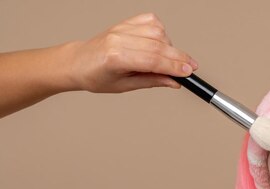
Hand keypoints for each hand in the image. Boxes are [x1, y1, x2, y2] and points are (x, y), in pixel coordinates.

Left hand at [67, 13, 197, 92]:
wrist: (78, 62)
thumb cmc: (96, 76)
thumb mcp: (125, 86)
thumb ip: (152, 81)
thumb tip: (174, 82)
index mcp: (115, 57)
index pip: (152, 60)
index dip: (174, 66)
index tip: (188, 72)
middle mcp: (119, 39)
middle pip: (158, 45)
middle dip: (179, 58)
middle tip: (190, 67)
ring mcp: (122, 28)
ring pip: (157, 32)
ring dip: (170, 46)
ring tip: (169, 59)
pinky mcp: (126, 22)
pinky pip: (151, 21)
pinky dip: (161, 32)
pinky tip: (161, 43)